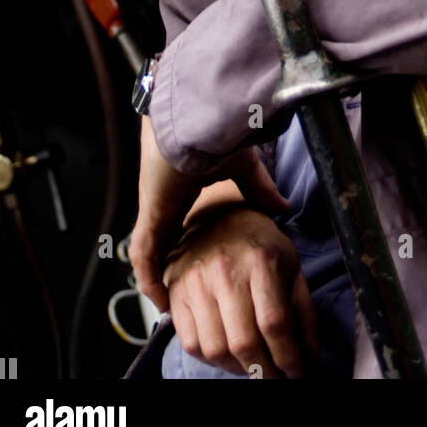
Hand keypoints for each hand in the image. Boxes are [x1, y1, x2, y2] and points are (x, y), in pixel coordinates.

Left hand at [129, 116, 289, 311]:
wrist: (199, 120)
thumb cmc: (216, 134)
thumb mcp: (242, 167)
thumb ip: (259, 189)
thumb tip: (282, 207)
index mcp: (186, 189)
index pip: (182, 224)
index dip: (190, 248)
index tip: (204, 269)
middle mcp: (167, 202)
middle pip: (165, 243)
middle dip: (173, 269)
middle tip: (189, 298)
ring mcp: (156, 210)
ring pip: (151, 254)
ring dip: (160, 279)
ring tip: (176, 307)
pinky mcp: (151, 216)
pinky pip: (144, 258)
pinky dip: (150, 281)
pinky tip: (162, 301)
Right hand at [163, 205, 318, 377]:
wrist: (218, 216)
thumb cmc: (260, 245)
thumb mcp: (291, 267)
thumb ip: (302, 312)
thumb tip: (309, 358)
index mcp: (260, 261)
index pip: (275, 323)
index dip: (288, 357)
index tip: (297, 373)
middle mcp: (225, 271)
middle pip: (244, 342)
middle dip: (265, 372)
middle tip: (276, 379)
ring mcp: (196, 282)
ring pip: (216, 349)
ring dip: (239, 370)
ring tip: (254, 368)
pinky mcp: (176, 293)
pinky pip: (191, 344)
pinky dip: (213, 360)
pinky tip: (229, 355)